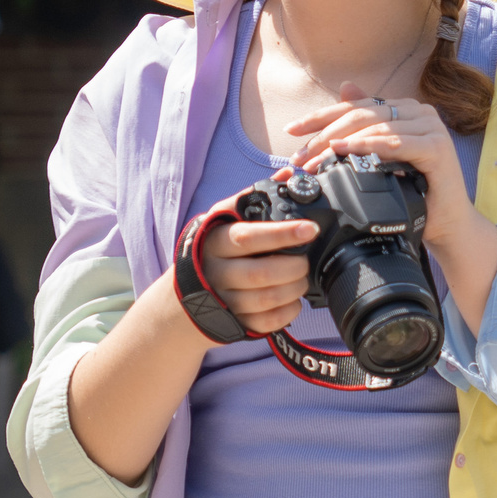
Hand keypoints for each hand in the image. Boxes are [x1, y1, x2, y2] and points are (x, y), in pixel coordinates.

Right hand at [193, 197, 318, 337]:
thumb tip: (289, 174)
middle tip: (304, 260)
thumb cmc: (217, 249)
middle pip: (261, 273)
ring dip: (295, 288)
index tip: (311, 229)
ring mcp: (225, 300)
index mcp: (216, 241)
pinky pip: (269, 321)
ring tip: (300, 278)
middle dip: (294, 267)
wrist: (186, 295)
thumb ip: (256, 198)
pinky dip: (289, 310)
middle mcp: (216, 272)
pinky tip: (292, 298)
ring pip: (268, 298)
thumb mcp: (226, 219)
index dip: (283, 234)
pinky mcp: (236, 323)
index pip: (249, 237)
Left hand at [285, 83, 489, 260]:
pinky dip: (368, 147)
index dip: (321, 117)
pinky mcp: (438, 146)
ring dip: (340, 143)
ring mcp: (432, 127)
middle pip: (363, 116)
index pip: (356, 107)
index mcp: (406, 110)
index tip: (291, 130)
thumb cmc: (414, 193)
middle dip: (325, 134)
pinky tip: (345, 153)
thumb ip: (364, 128)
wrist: (446, 224)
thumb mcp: (380, 158)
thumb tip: (346, 85)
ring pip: (376, 128)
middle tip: (300, 156)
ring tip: (315, 160)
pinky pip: (395, 143)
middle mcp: (421, 112)